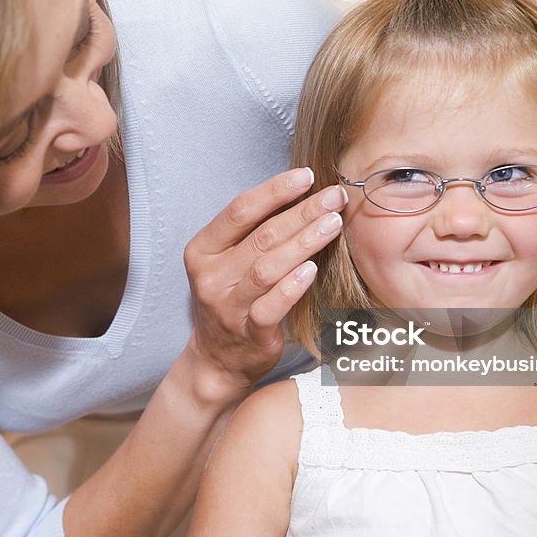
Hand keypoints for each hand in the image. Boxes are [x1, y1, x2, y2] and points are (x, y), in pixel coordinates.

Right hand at [183, 168, 345, 397]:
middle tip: (334, 197)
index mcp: (202, 250)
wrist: (218, 359)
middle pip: (261, 236)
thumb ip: (253, 233)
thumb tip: (301, 194)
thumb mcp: (227, 262)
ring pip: (268, 268)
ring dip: (304, 242)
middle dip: (302, 212)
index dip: (275, 190)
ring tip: (333, 224)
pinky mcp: (248, 333)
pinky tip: (313, 269)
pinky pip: (272, 306)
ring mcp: (227, 306)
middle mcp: (210, 276)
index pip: (240, 210)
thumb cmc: (231, 299)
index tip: (307, 176)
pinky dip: (292, 286)